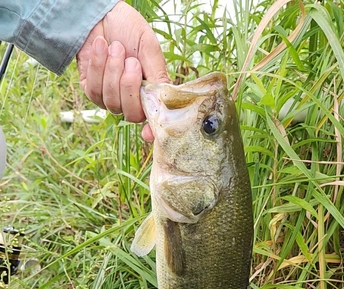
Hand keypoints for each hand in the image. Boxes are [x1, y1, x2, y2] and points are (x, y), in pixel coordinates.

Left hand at [76, 1, 170, 139]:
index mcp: (148, 92)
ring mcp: (110, 97)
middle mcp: (130, 99)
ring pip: (112, 102)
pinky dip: (98, 67)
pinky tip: (101, 49)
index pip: (150, 120)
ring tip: (115, 47)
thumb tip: (166, 103)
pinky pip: (94, 90)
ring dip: (112, 71)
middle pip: (131, 113)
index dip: (150, 130)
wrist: (100, 12)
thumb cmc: (128, 28)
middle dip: (129, 85)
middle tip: (130, 60)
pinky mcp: (91, 89)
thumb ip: (158, 77)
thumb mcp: (149, 50)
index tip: (147, 134)